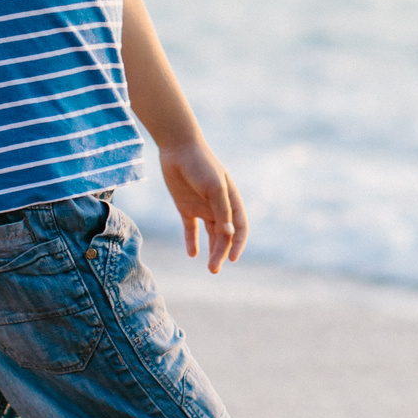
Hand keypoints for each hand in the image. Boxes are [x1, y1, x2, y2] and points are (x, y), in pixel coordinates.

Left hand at [159, 141, 247, 272]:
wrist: (177, 148)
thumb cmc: (201, 164)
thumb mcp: (214, 186)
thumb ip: (221, 210)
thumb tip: (228, 233)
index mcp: (231, 200)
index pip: (240, 227)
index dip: (238, 244)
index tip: (232, 259)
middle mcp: (219, 206)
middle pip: (224, 235)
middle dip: (222, 252)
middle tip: (214, 269)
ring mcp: (202, 207)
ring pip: (210, 235)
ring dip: (211, 251)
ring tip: (210, 268)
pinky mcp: (186, 207)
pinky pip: (191, 229)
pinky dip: (192, 241)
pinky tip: (192, 254)